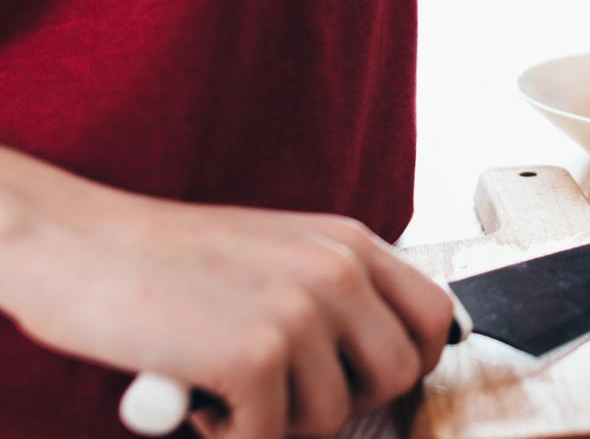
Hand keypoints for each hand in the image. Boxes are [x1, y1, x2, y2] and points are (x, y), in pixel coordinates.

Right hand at [3, 183, 454, 438]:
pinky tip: (198, 399)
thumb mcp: (282, 254)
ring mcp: (299, 310)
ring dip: (279, 422)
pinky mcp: (254, 355)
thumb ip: (340, 293)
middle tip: (284, 395)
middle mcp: (337, 269)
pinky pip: (270, 436)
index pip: (436, 317)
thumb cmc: (172, 262)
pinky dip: (231, 434)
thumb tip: (396, 356)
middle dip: (347, 402)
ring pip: (335, 416)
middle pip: (401, 374)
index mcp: (351, 242)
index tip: (362, 381)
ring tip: (226, 387)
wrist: (81, 246)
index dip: (409, 362)